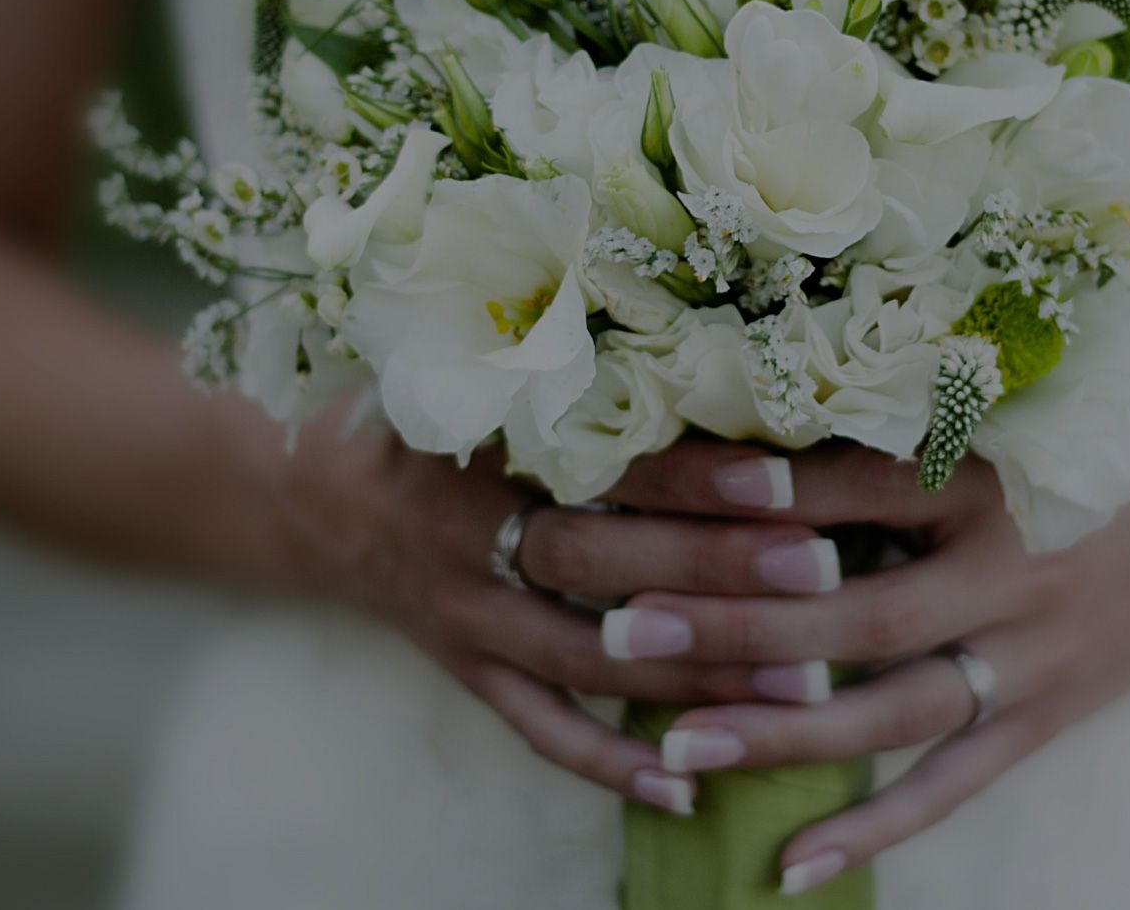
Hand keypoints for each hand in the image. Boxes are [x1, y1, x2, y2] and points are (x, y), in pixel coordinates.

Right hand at [252, 419, 844, 816]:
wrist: (309, 488)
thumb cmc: (426, 405)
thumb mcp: (481, 365)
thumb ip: (580, 361)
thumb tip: (722, 342)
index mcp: (482, 442)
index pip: (603, 461)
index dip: (692, 474)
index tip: (784, 479)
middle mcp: (470, 533)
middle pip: (602, 562)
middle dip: (716, 572)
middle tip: (820, 572)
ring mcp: (467, 614)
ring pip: (587, 657)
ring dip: (694, 673)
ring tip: (801, 687)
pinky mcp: (467, 669)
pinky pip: (541, 730)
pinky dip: (612, 764)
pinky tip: (690, 787)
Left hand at [602, 442, 1129, 892]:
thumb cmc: (1086, 444)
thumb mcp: (1006, 411)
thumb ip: (892, 421)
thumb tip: (741, 428)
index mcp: (999, 474)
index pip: (857, 486)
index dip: (758, 492)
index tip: (653, 490)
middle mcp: (1017, 570)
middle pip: (862, 610)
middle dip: (740, 623)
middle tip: (630, 629)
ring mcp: (1035, 656)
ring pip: (896, 710)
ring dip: (784, 731)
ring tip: (680, 743)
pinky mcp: (1044, 720)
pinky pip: (950, 786)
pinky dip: (872, 829)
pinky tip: (787, 865)